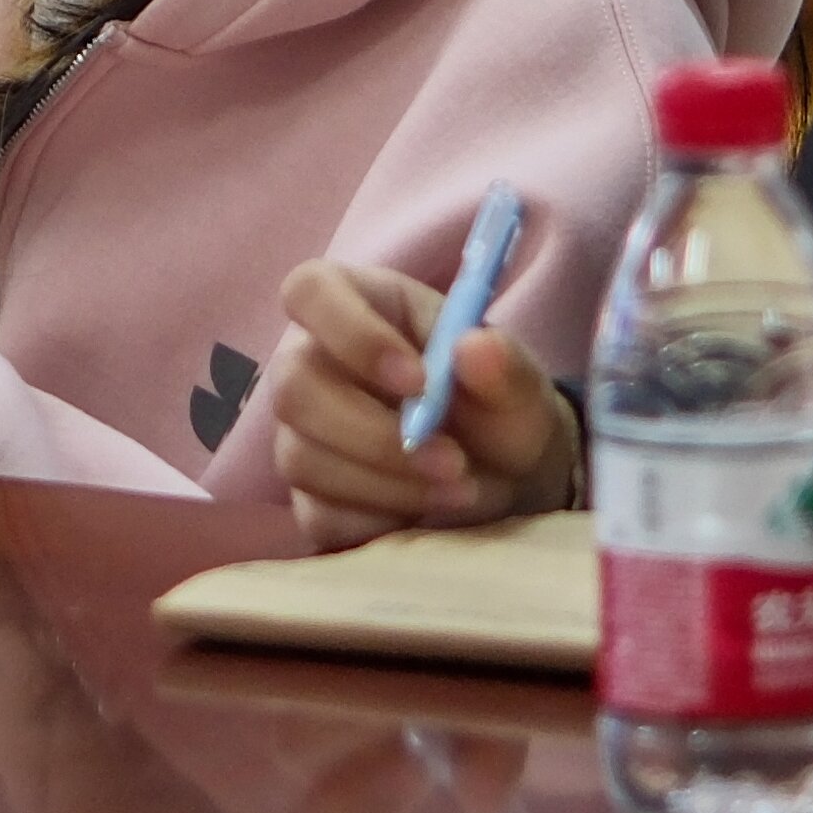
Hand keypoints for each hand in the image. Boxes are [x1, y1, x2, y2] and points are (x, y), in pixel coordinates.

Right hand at [262, 253, 576, 542]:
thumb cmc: (497, 406)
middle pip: (294, 387)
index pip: (310, 290)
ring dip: (386, 482)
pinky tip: (424, 518)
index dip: (351, 333)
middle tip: (452, 460)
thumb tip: (475, 349)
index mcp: (359, 303)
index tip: (417, 380)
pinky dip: (376, 522)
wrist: (504, 475)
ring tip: (459, 489)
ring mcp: (303, 433)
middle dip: (373, 433)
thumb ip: (504, 365)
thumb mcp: (518, 384)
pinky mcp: (309, 496)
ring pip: (302, 456)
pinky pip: (317, 514)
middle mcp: (313, 361)